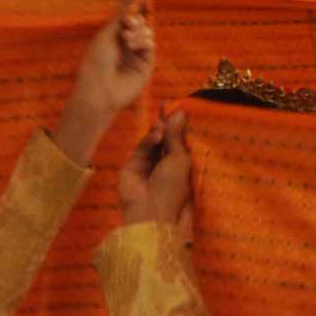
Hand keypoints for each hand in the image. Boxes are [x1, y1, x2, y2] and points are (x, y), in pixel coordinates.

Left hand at [58, 0, 156, 158]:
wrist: (100, 89)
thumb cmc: (96, 61)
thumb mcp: (108, 32)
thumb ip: (122, 13)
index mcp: (112, 36)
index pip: (129, 16)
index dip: (137, 5)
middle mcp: (125, 44)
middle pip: (140, 23)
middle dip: (135, 20)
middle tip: (127, 23)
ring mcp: (136, 55)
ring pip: (147, 34)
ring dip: (139, 32)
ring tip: (127, 39)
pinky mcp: (145, 65)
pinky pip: (150, 46)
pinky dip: (145, 42)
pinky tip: (135, 46)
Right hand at [118, 104, 195, 228]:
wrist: (149, 211)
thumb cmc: (172, 189)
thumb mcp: (180, 160)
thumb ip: (177, 136)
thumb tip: (180, 112)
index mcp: (182, 166)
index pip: (181, 142)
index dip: (180, 126)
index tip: (179, 107)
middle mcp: (166, 164)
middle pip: (166, 139)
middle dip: (166, 123)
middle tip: (166, 105)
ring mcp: (149, 165)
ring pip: (153, 142)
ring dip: (158, 131)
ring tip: (161, 124)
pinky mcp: (134, 165)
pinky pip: (142, 148)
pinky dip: (148, 140)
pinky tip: (155, 136)